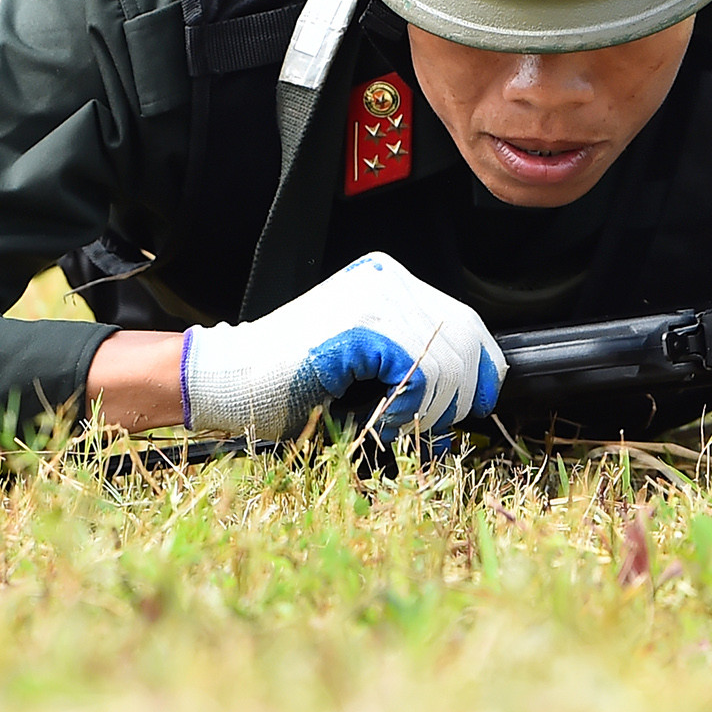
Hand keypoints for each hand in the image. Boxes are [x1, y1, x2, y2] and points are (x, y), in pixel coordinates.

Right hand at [181, 252, 506, 442]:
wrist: (231, 379)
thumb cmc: (291, 381)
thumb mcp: (368, 369)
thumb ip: (415, 371)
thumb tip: (471, 402)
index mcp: (389, 282)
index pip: (463, 321)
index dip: (480, 367)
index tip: (477, 404)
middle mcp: (387, 280)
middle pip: (461, 340)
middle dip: (457, 397)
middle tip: (430, 431)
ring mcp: (374, 299)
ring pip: (445, 363)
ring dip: (429, 411)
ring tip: (396, 429)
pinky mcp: (361, 327)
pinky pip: (416, 374)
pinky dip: (407, 408)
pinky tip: (381, 422)